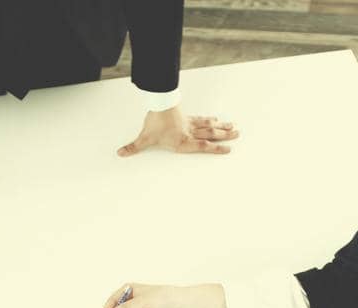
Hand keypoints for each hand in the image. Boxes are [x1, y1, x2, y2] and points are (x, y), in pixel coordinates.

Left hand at [118, 107, 237, 156]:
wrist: (158, 103)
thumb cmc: (154, 122)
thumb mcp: (144, 138)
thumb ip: (134, 147)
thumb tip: (120, 154)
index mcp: (182, 141)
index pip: (202, 146)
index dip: (215, 149)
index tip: (228, 150)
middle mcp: (189, 133)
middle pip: (210, 134)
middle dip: (224, 136)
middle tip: (237, 135)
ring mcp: (190, 124)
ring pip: (209, 126)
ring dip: (221, 127)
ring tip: (234, 128)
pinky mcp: (188, 117)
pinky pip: (202, 119)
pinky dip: (210, 120)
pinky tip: (218, 119)